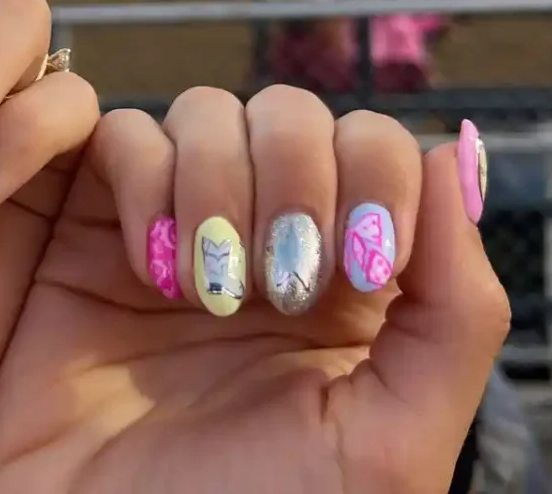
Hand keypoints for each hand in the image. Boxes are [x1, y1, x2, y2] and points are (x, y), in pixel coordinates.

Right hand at [0, 86, 507, 493]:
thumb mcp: (391, 442)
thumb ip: (454, 308)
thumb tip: (454, 157)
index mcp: (345, 271)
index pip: (376, 146)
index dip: (375, 177)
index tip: (362, 265)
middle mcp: (263, 227)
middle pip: (290, 112)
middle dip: (292, 176)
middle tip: (276, 284)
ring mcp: (178, 215)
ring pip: (206, 110)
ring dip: (215, 181)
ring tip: (208, 290)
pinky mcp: (97, 217)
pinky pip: (122, 137)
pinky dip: (141, 179)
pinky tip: (149, 268)